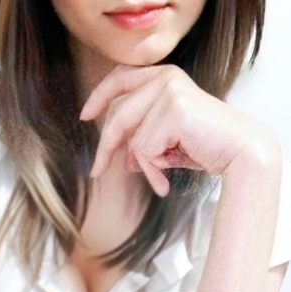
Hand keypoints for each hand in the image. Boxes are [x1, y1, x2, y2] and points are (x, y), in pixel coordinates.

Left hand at [79, 64, 275, 196]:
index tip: (84, 116)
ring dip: (141, 166)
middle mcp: (166, 77)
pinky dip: (152, 169)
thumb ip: (142, 140)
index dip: (99, 97)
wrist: (239, 154)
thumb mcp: (166, 142)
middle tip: (96, 172)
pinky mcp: (173, 110)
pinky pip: (144, 148)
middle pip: (118, 114)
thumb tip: (121, 158)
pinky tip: (166, 178)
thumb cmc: (206, 147)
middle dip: (105, 148)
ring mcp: (170, 91)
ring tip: (158, 182)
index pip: (120, 79)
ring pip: (131, 136)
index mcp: (164, 76)